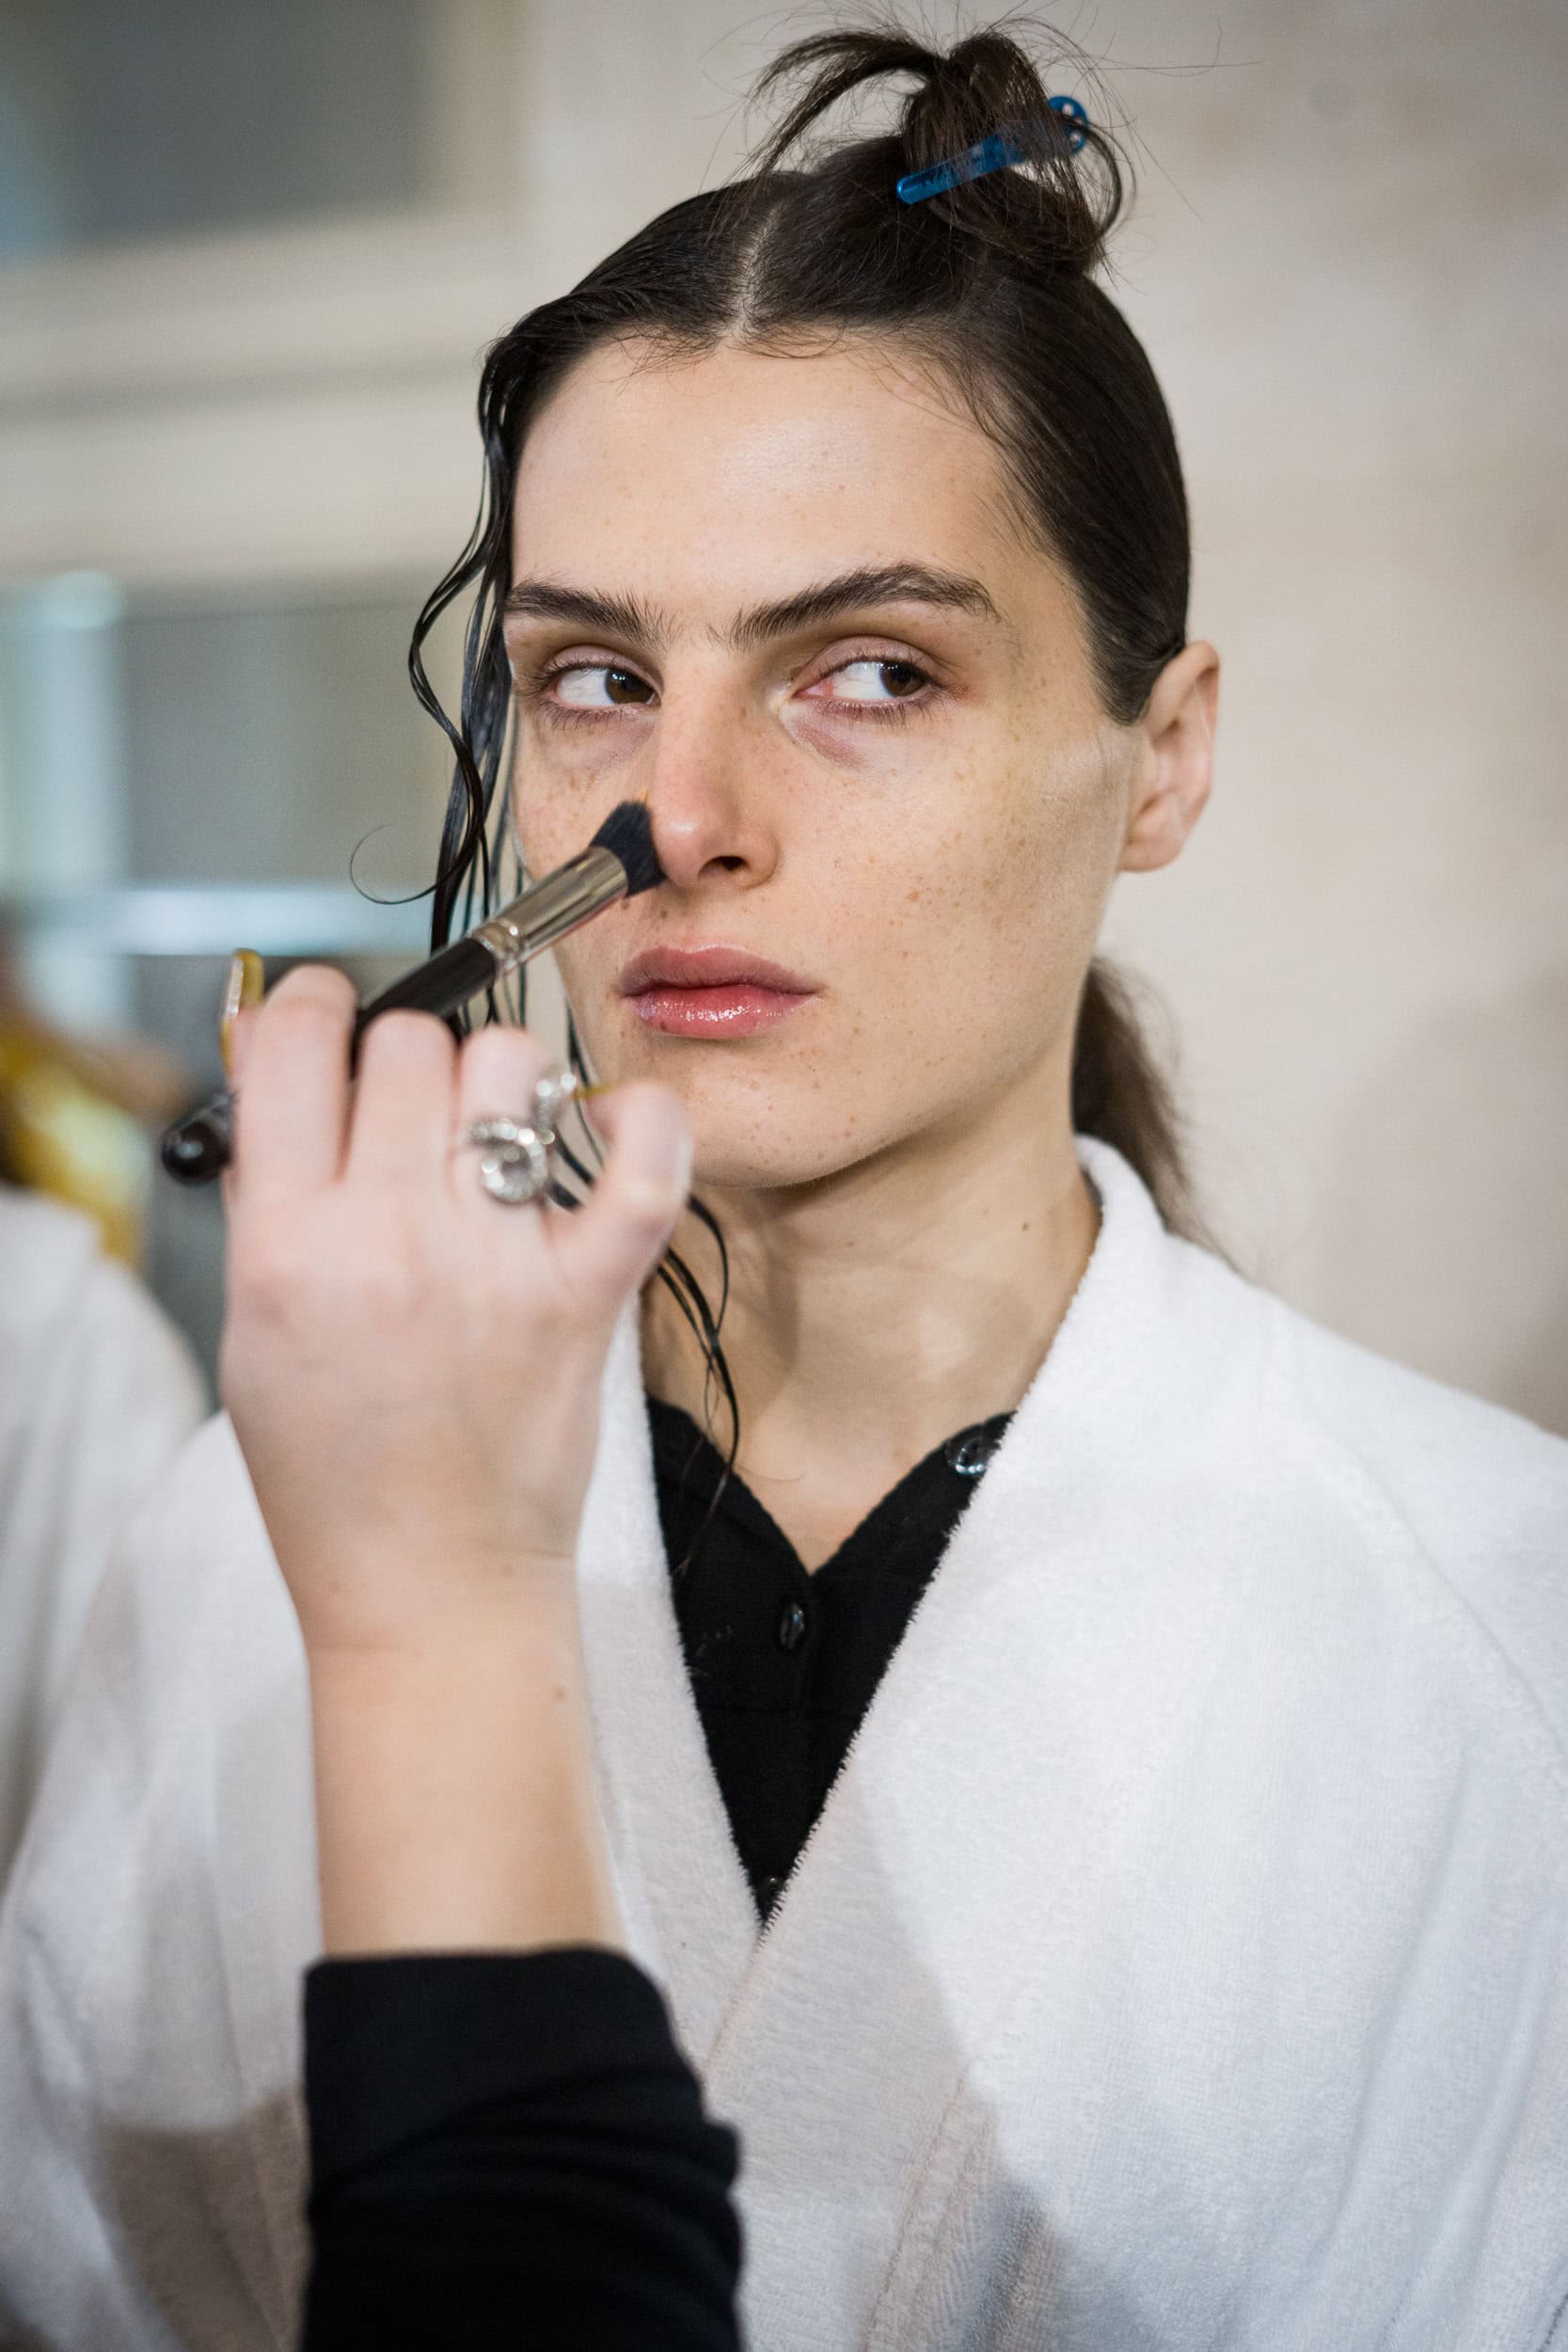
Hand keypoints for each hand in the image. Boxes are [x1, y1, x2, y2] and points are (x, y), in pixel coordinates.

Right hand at [220, 966, 689, 1662]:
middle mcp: (384, 1239)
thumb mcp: (249, 1329)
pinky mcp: (583, 1298)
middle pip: (405, 1041)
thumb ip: (261, 1190)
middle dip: (402, 1057)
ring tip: (490, 1139)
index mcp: (283, 1244)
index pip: (292, 1041)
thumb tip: (270, 1057)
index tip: (327, 1020)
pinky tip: (617, 1121)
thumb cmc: (334, 1472)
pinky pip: (641, 1168)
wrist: (428, 1589)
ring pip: (508, 1064)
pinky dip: (644, 1124)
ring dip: (499, 1079)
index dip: (309, 1006)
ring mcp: (492, 1265)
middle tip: (409, 1116)